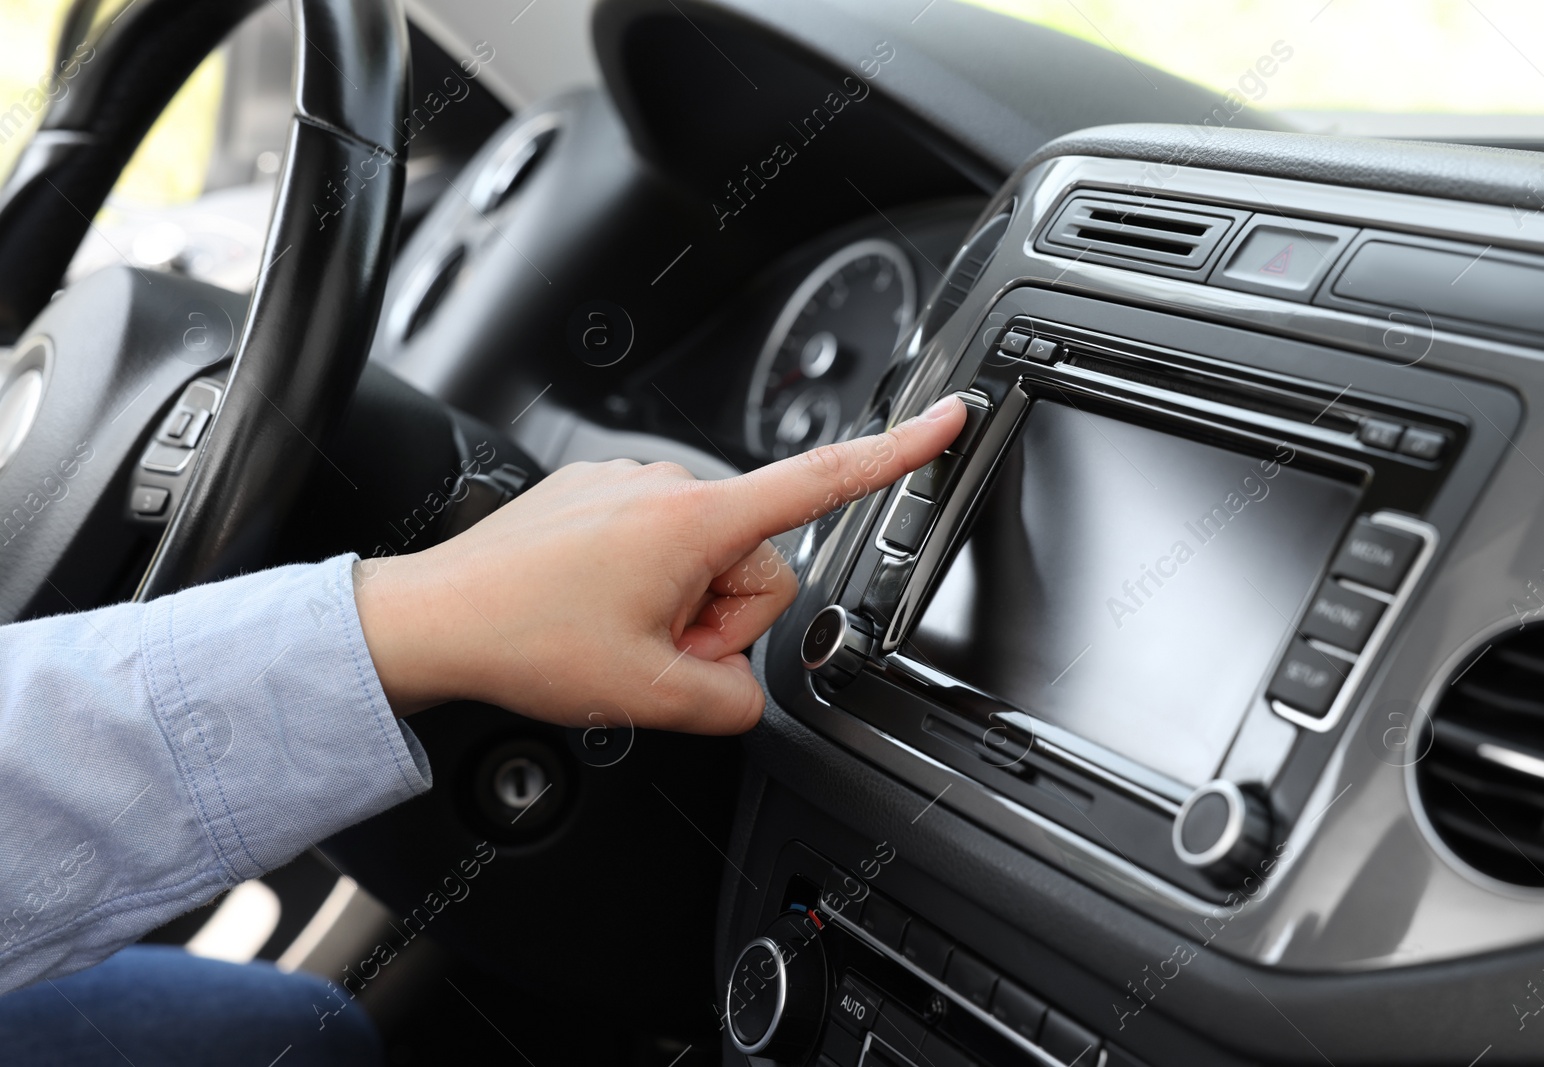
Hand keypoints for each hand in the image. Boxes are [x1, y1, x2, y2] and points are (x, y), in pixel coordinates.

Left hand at [353, 395, 965, 732]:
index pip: (822, 482)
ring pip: (708, 557)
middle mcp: (668, 487)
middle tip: (658, 649)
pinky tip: (594, 607)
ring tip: (616, 630)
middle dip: (722, 617)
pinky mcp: (601, 495)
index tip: (948, 421)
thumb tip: (744, 694)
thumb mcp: (650, 696)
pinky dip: (646, 584)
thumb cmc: (523, 638)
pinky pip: (660, 542)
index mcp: (694, 521)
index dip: (897, 453)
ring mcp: (631, 486)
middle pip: (758, 560)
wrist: (434, 618)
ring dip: (681, 605)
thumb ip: (733, 703)